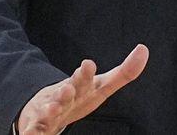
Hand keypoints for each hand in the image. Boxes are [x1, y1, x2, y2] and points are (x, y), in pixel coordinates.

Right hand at [16, 44, 148, 133]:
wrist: (42, 108)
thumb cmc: (78, 97)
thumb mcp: (101, 86)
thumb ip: (124, 72)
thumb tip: (144, 50)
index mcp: (79, 87)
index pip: (83, 79)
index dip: (85, 73)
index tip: (88, 65)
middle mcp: (63, 97)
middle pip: (64, 93)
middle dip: (66, 91)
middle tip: (68, 88)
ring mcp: (48, 111)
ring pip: (48, 111)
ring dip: (50, 109)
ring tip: (53, 108)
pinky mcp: (38, 126)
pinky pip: (35, 131)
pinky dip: (32, 132)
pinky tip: (32, 134)